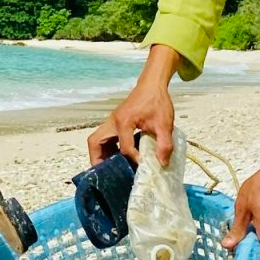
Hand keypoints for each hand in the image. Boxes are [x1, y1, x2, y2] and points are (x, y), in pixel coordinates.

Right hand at [88, 45, 180, 166]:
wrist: (153, 85)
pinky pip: (104, 139)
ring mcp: (111, 122)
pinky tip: (118, 158)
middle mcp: (113, 122)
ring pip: (97, 141)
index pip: (124, 147)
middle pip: (95, 142)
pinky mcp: (114, 123)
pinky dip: (106, 150)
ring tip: (110, 170)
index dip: (133, 159)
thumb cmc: (157, 101)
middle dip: (98, 159)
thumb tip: (162, 163)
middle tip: (106, 174)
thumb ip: (164, 144)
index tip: (143, 165)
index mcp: (124, 121)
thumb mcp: (164, 124)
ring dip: (100, 155)